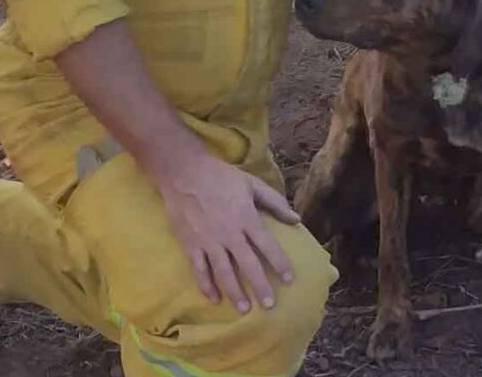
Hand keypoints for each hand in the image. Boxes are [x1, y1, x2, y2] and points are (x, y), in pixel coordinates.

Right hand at [156, 154, 299, 312]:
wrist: (184, 173)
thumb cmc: (221, 177)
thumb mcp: (252, 184)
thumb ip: (275, 202)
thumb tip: (296, 219)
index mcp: (246, 217)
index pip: (267, 245)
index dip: (280, 263)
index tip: (289, 279)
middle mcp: (229, 233)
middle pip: (248, 265)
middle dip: (260, 286)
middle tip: (270, 305)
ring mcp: (209, 241)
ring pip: (224, 273)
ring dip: (235, 292)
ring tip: (244, 309)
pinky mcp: (191, 245)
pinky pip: (199, 270)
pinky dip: (206, 286)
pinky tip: (214, 298)